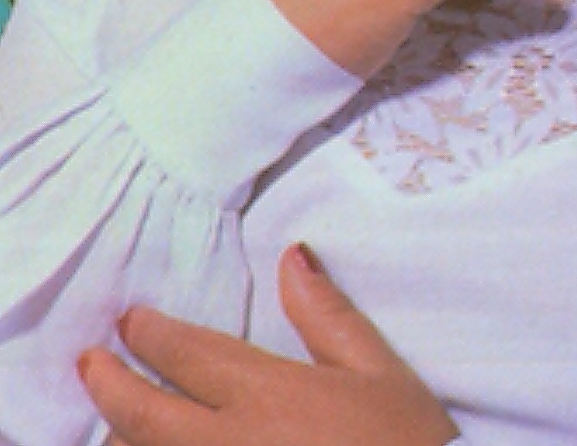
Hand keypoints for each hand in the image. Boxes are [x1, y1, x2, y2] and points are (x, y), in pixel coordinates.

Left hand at [80, 243, 458, 445]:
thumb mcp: (380, 374)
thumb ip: (327, 316)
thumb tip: (293, 256)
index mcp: (267, 393)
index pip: (188, 353)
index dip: (152, 334)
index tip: (131, 320)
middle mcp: (228, 442)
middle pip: (145, 414)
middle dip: (110, 384)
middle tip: (90, 362)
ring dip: (125, 436)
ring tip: (115, 421)